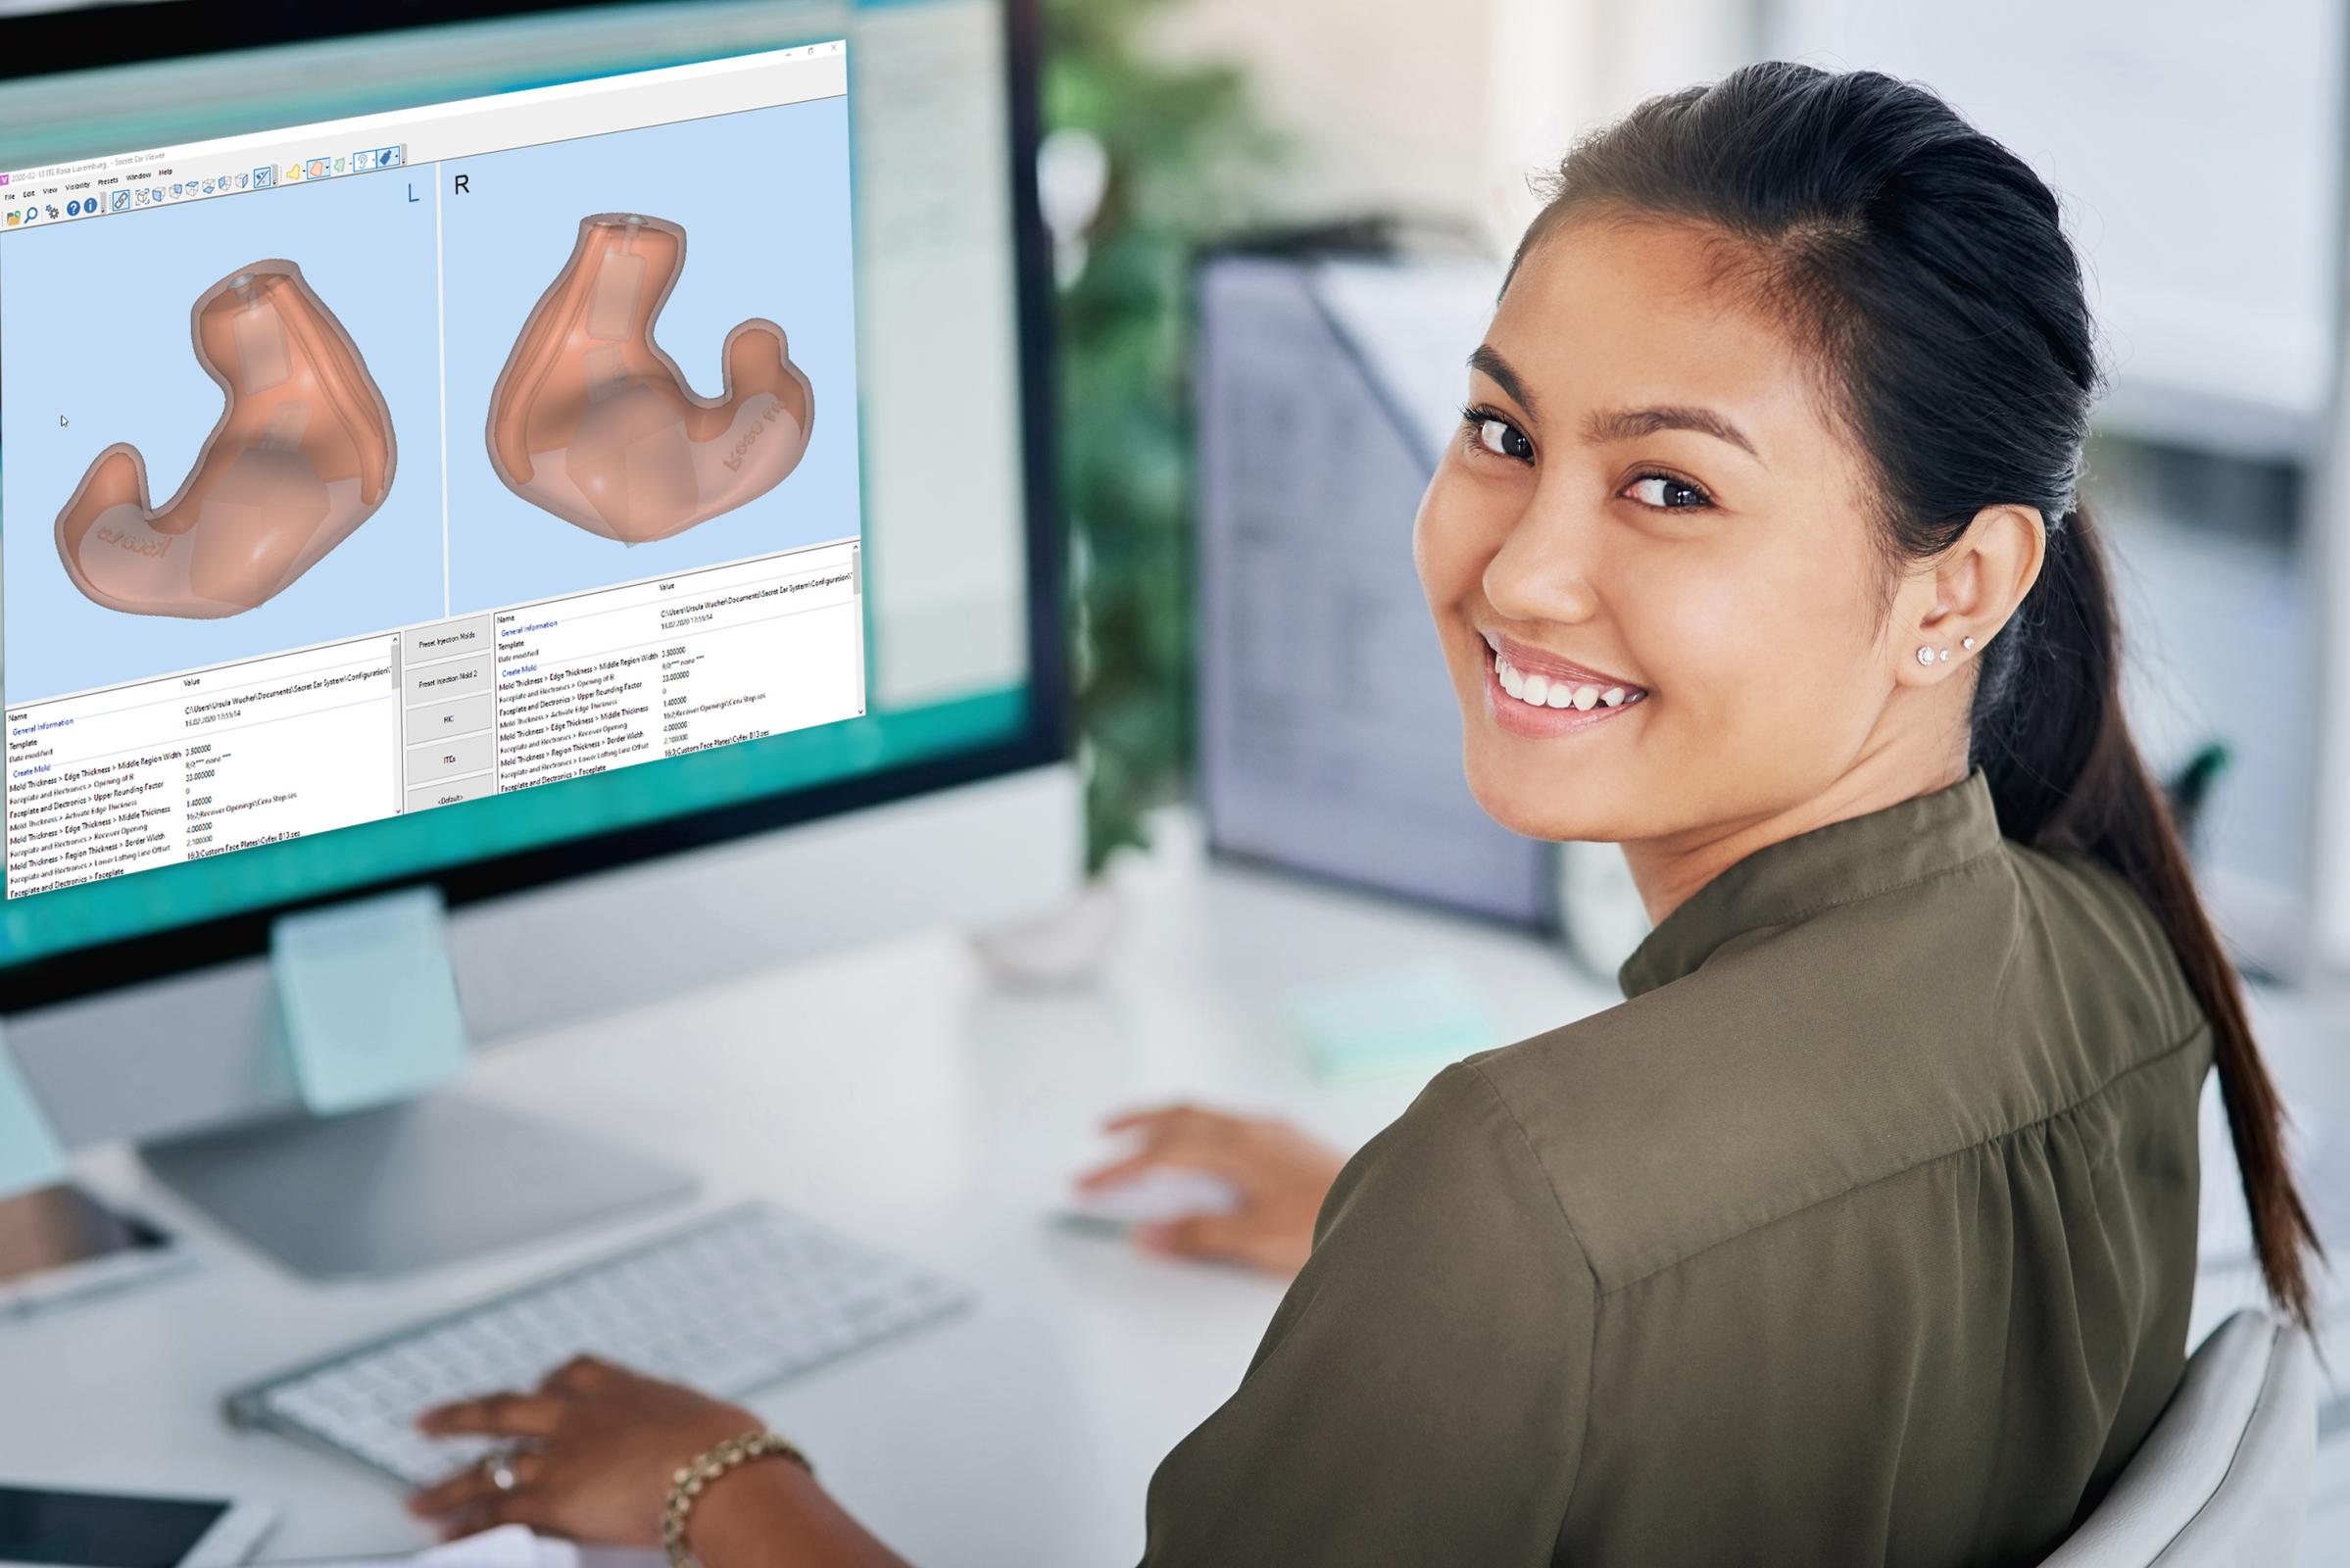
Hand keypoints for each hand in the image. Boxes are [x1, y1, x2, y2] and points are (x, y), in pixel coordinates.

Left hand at [407, 1356, 760, 1544]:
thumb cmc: (727, 1448)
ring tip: (417, 1498)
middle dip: (464, 1417)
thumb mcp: (708, 1420)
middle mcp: (579, 1415)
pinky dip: (468, 1526)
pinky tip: (447, 1536)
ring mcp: (560, 1457)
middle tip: (429, 1421)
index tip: (537, 1386)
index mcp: (620, 1389)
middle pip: (505, 1409)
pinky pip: (497, 1513)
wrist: (716, 1471)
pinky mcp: (552, 1500)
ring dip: (448, 1485)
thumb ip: (688, 1425)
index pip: (573, 1373)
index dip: (548, 1383)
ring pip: (489, 1467)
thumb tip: (714, 1436)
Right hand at [1077, 1105, 1348, 1276]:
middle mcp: (1254, 1128)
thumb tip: (1143, 1234)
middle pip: (1179, 1117)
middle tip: (1100, 1140)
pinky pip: (1226, 1122)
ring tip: (1141, 1136)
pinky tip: (1201, 1149)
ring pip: (1204, 1115)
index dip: (1120, 1170)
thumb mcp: (1257, 1240)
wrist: (1392, 1211)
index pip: (1162, 1153)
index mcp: (1239, 1147)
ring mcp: (1274, 1131)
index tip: (1085, 1185)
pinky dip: (1196, 1127)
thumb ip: (1198, 1235)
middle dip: (1135, 1127)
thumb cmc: (1330, 1225)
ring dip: (1166, 1122)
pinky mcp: (1289, 1140)